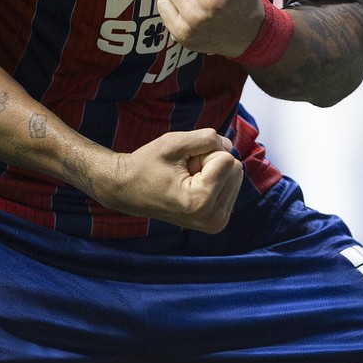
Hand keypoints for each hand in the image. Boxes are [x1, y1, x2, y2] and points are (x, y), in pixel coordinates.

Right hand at [97, 128, 242, 232]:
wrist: (127, 191)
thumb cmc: (147, 165)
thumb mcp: (174, 143)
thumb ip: (207, 138)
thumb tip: (230, 146)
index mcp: (201, 202)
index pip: (227, 159)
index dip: (202, 154)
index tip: (181, 166)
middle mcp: (213, 219)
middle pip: (235, 168)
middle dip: (210, 163)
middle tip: (183, 173)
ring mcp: (217, 223)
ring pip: (235, 176)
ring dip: (212, 172)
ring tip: (186, 180)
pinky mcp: (218, 221)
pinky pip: (231, 185)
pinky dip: (214, 181)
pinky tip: (192, 188)